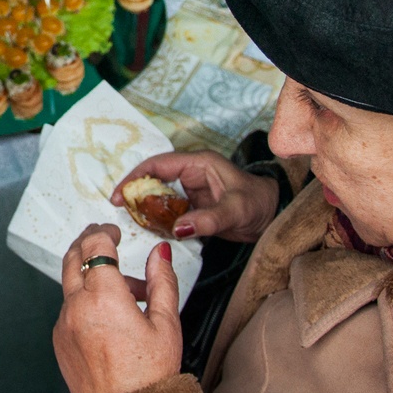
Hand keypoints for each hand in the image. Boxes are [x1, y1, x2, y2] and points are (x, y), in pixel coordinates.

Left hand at [55, 224, 181, 392]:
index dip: (104, 231)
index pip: (95, 244)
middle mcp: (76, 307)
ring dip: (92, 276)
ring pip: (71, 284)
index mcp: (104, 297)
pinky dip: (85, 301)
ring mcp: (63, 324)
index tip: (115, 231)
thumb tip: (160, 254)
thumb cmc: (149, 377)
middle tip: (106, 240)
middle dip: (88, 242)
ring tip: (129, 295)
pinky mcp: (58, 340)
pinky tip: (111, 318)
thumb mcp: (167, 325)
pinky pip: (68, 308)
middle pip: (72, 256)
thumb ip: (162, 281)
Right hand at [111, 151, 277, 241]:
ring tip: (134, 221)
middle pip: (153, 178)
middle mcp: (190, 172)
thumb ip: (207, 219)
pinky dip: (157, 218)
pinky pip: (167, 209)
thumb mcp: (235, 211)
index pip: (158, 164)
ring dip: (145, 207)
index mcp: (198, 163)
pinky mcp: (191, 205)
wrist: (273, 216)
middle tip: (121, 210)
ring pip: (157, 195)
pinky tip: (152, 229)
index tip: (120, 195)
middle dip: (135, 192)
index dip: (136, 177)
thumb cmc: (259, 204)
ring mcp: (189, 189)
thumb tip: (177, 229)